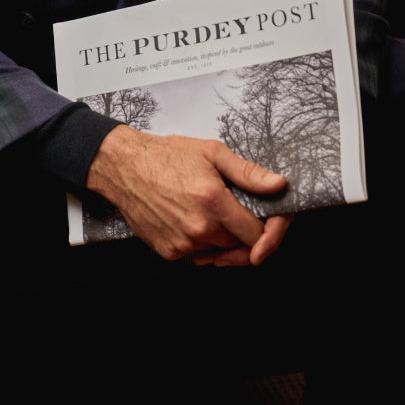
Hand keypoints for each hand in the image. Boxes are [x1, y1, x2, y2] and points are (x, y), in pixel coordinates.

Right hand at [85, 126, 289, 264]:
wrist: (125, 167)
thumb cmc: (167, 156)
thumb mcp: (212, 153)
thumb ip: (248, 173)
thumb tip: (279, 185)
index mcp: (214, 202)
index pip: (257, 235)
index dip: (267, 230)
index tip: (266, 223)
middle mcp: (200, 228)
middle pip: (240, 246)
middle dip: (243, 232)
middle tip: (234, 210)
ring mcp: (183, 243)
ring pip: (218, 250)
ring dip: (221, 236)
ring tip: (208, 209)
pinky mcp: (169, 252)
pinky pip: (196, 252)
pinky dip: (198, 240)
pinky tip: (189, 216)